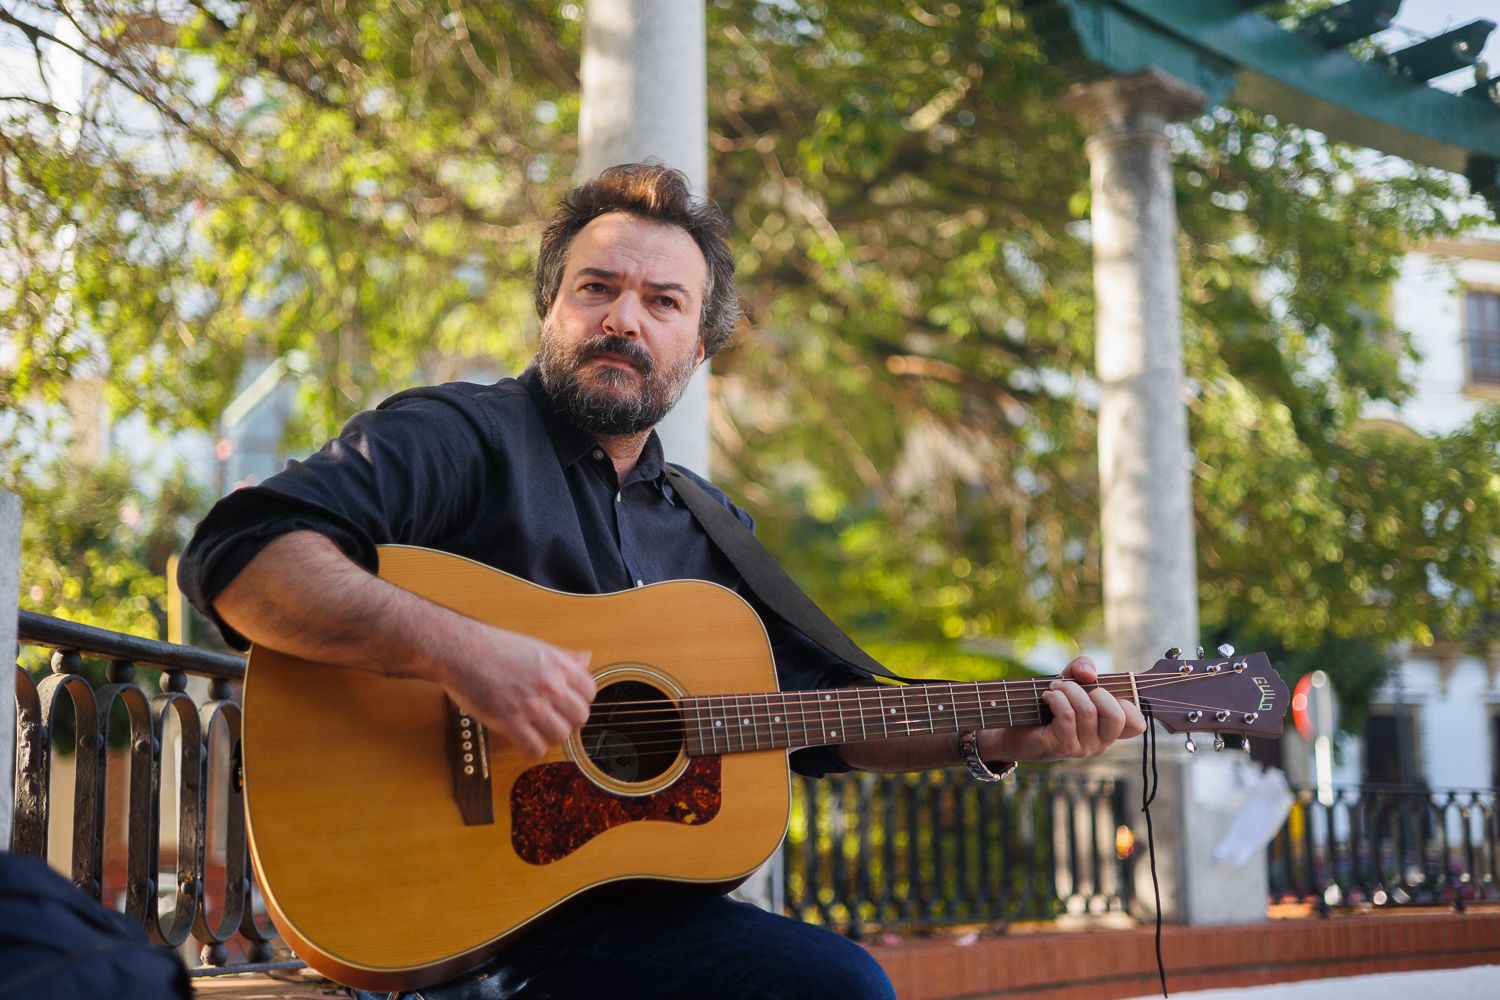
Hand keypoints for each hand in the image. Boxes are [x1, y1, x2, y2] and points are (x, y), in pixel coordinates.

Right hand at [427, 615, 595, 759]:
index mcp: (558, 664)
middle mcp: (549, 683)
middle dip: (568, 721)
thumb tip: (587, 659)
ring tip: (537, 730)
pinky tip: (524, 741)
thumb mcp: (536, 646)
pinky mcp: (509, 720)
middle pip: (580, 717)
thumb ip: (563, 658)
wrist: (461, 650)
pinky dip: (533, 749)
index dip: (578, 701)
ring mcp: (530, 703)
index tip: (565, 705)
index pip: (589, 692)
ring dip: (551, 737)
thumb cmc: (495, 647)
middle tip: (552, 720)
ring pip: (561, 735)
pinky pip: (535, 747)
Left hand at [979, 655, 1146, 763]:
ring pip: (1088, 711)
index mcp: (1109, 730)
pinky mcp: (1064, 747)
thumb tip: (1090, 674)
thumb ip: (1083, 667)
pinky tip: (1047, 697)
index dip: (1126, 702)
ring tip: (1054, 689)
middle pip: (1117, 715)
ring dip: (1068, 690)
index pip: (1137, 724)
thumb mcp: (1070, 679)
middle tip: (1073, 688)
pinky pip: (1068, 716)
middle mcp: (1101, 742)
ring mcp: (1084, 748)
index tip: (1100, 690)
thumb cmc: (1048, 705)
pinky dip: (1056, 698)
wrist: (1014, 729)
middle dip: (1094, 691)